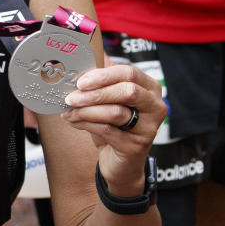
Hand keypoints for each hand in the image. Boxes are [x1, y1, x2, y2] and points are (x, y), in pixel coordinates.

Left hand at [60, 64, 165, 186]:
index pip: (129, 73)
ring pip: (115, 112)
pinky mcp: (136, 146)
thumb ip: (100, 82)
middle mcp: (155, 106)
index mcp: (150, 88)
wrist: (120, 162)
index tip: (81, 81)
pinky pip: (107, 131)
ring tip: (69, 111)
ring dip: (87, 111)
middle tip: (71, 97)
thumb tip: (81, 62)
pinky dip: (86, 124)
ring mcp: (149, 128)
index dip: (103, 75)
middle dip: (95, 93)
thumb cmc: (115, 126)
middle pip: (127, 91)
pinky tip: (74, 121)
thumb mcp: (109, 100)